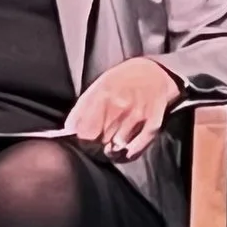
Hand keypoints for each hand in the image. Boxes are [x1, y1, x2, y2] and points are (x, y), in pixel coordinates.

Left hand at [64, 57, 181, 160]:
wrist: (157, 72)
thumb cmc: (124, 79)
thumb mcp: (99, 85)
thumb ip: (83, 107)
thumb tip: (69, 130)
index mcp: (103, 95)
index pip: (84, 133)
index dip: (82, 140)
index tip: (84, 140)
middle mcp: (120, 107)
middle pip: (99, 142)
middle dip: (97, 144)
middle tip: (99, 141)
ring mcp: (138, 117)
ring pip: (116, 148)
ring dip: (112, 149)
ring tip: (112, 143)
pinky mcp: (153, 125)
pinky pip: (135, 150)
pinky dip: (128, 154)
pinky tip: (124, 150)